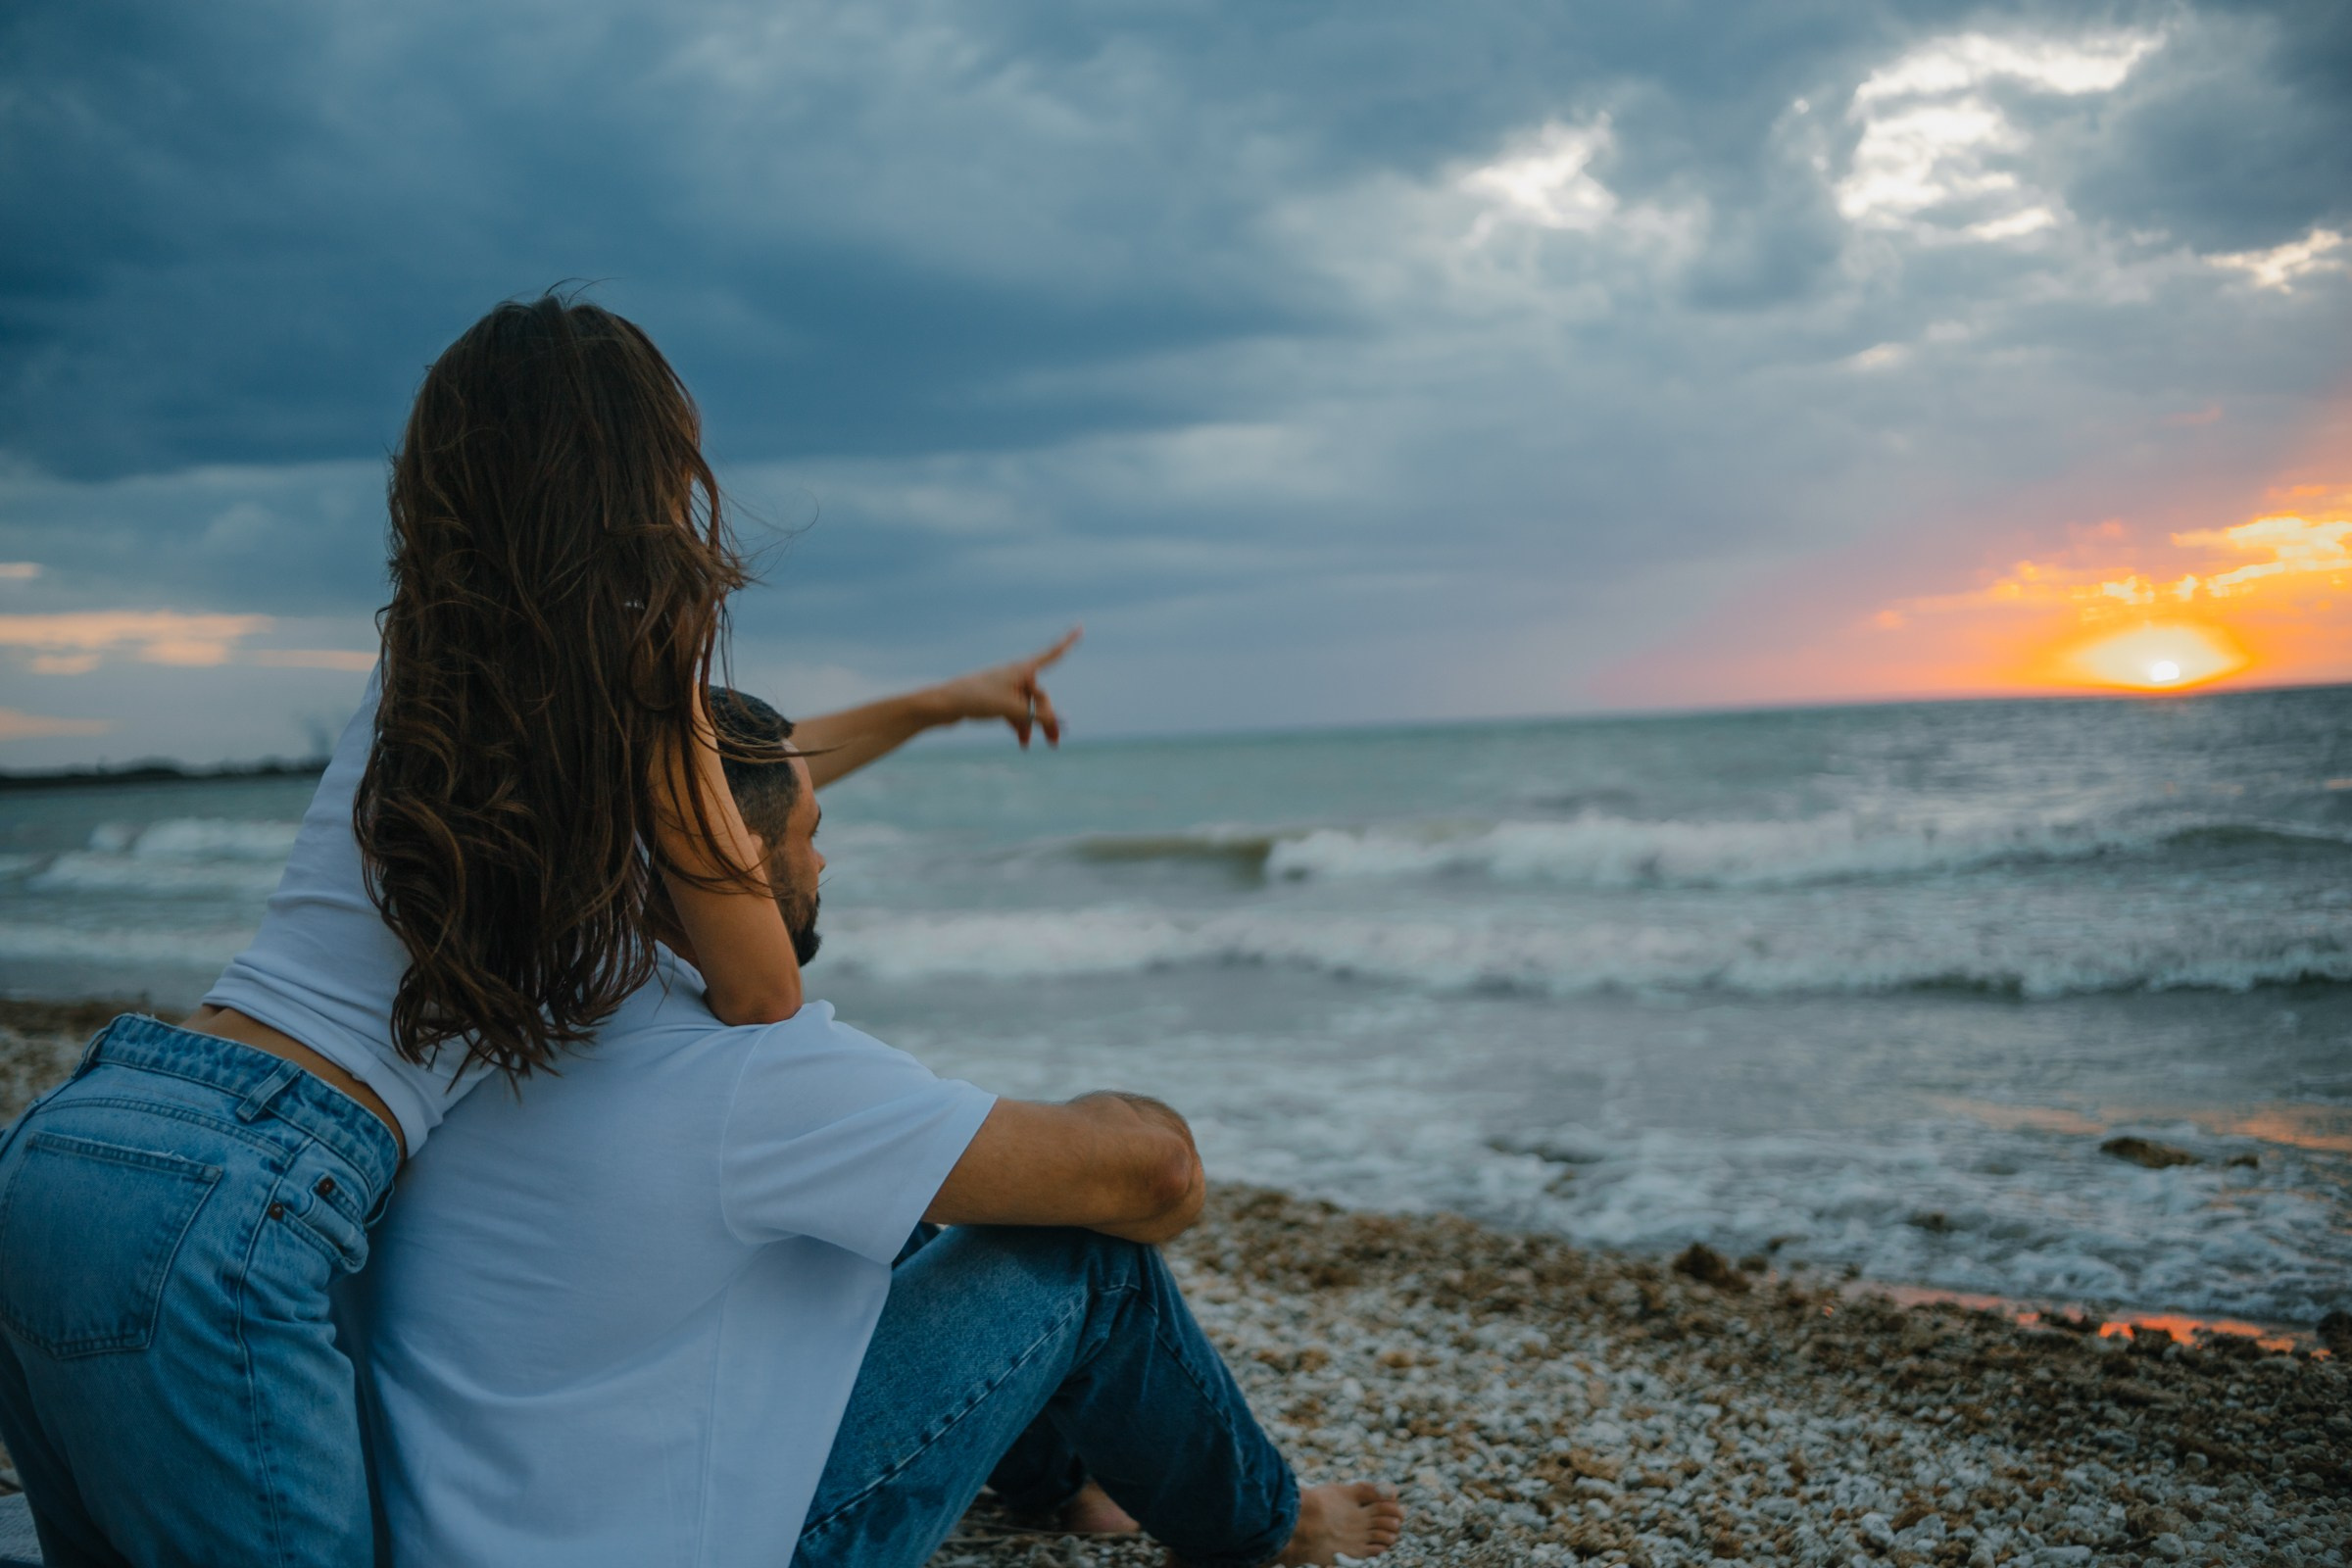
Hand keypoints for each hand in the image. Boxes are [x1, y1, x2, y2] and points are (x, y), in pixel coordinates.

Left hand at [926, 627, 1080, 748]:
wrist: (944, 704)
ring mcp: (1006, 687)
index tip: (1081, 627)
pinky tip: (1021, 742)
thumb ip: (1038, 715)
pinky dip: (1020, 726)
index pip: (1052, 654)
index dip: (1068, 642)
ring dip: (1034, 726)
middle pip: (1041, 696)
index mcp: (1023, 668)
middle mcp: (1017, 675)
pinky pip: (1016, 712)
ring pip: (1029, 708)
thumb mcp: (1012, 709)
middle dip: (1048, 719)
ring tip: (1034, 746)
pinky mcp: (997, 699)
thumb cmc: (977, 699)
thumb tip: (1060, 722)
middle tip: (1054, 742)